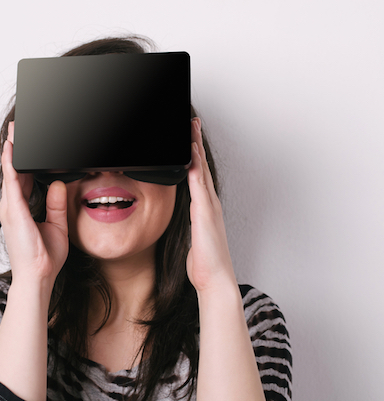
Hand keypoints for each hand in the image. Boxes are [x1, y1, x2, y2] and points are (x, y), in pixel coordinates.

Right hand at [0, 122, 68, 287]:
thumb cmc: (44, 258)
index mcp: (21, 209)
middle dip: (15, 148)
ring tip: (13, 131)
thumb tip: (57, 184)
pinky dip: (12, 164)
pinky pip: (12, 181)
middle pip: (13, 170)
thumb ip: (56, 204)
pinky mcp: (14, 210)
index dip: (23, 159)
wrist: (38, 276)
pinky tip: (12, 149)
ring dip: (12, 150)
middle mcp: (12, 206)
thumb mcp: (57, 225)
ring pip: (10, 171)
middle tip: (17, 128)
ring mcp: (10, 208)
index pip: (22, 178)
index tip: (27, 144)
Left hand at [186, 118, 235, 292]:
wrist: (215, 278)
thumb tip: (185, 217)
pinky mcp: (205, 212)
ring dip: (195, 148)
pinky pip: (199, 184)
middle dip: (196, 143)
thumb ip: (190, 223)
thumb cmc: (204, 261)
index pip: (198, 174)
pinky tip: (190, 153)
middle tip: (192, 122)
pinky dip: (195, 166)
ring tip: (191, 128)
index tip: (188, 137)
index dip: (193, 155)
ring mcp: (209, 206)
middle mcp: (209, 202)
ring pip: (202, 170)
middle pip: (201, 165)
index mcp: (205, 207)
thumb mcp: (193, 236)